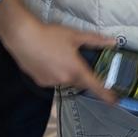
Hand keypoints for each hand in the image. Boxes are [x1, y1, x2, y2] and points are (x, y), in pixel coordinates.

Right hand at [2, 18, 117, 103]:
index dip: (106, 94)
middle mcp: (65, 79)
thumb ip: (96, 40)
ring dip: (67, 73)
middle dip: (82, 75)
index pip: (95, 85)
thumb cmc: (50, 35)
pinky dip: (55, 73)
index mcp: (76, 69)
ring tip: (59, 56)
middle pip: (79, 81)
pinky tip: (48, 61)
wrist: (23, 38)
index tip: (114, 101)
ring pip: (65, 80)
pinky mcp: (41, 82)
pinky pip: (53, 80)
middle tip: (78, 62)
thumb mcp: (75, 36)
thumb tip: (113, 42)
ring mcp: (52, 82)